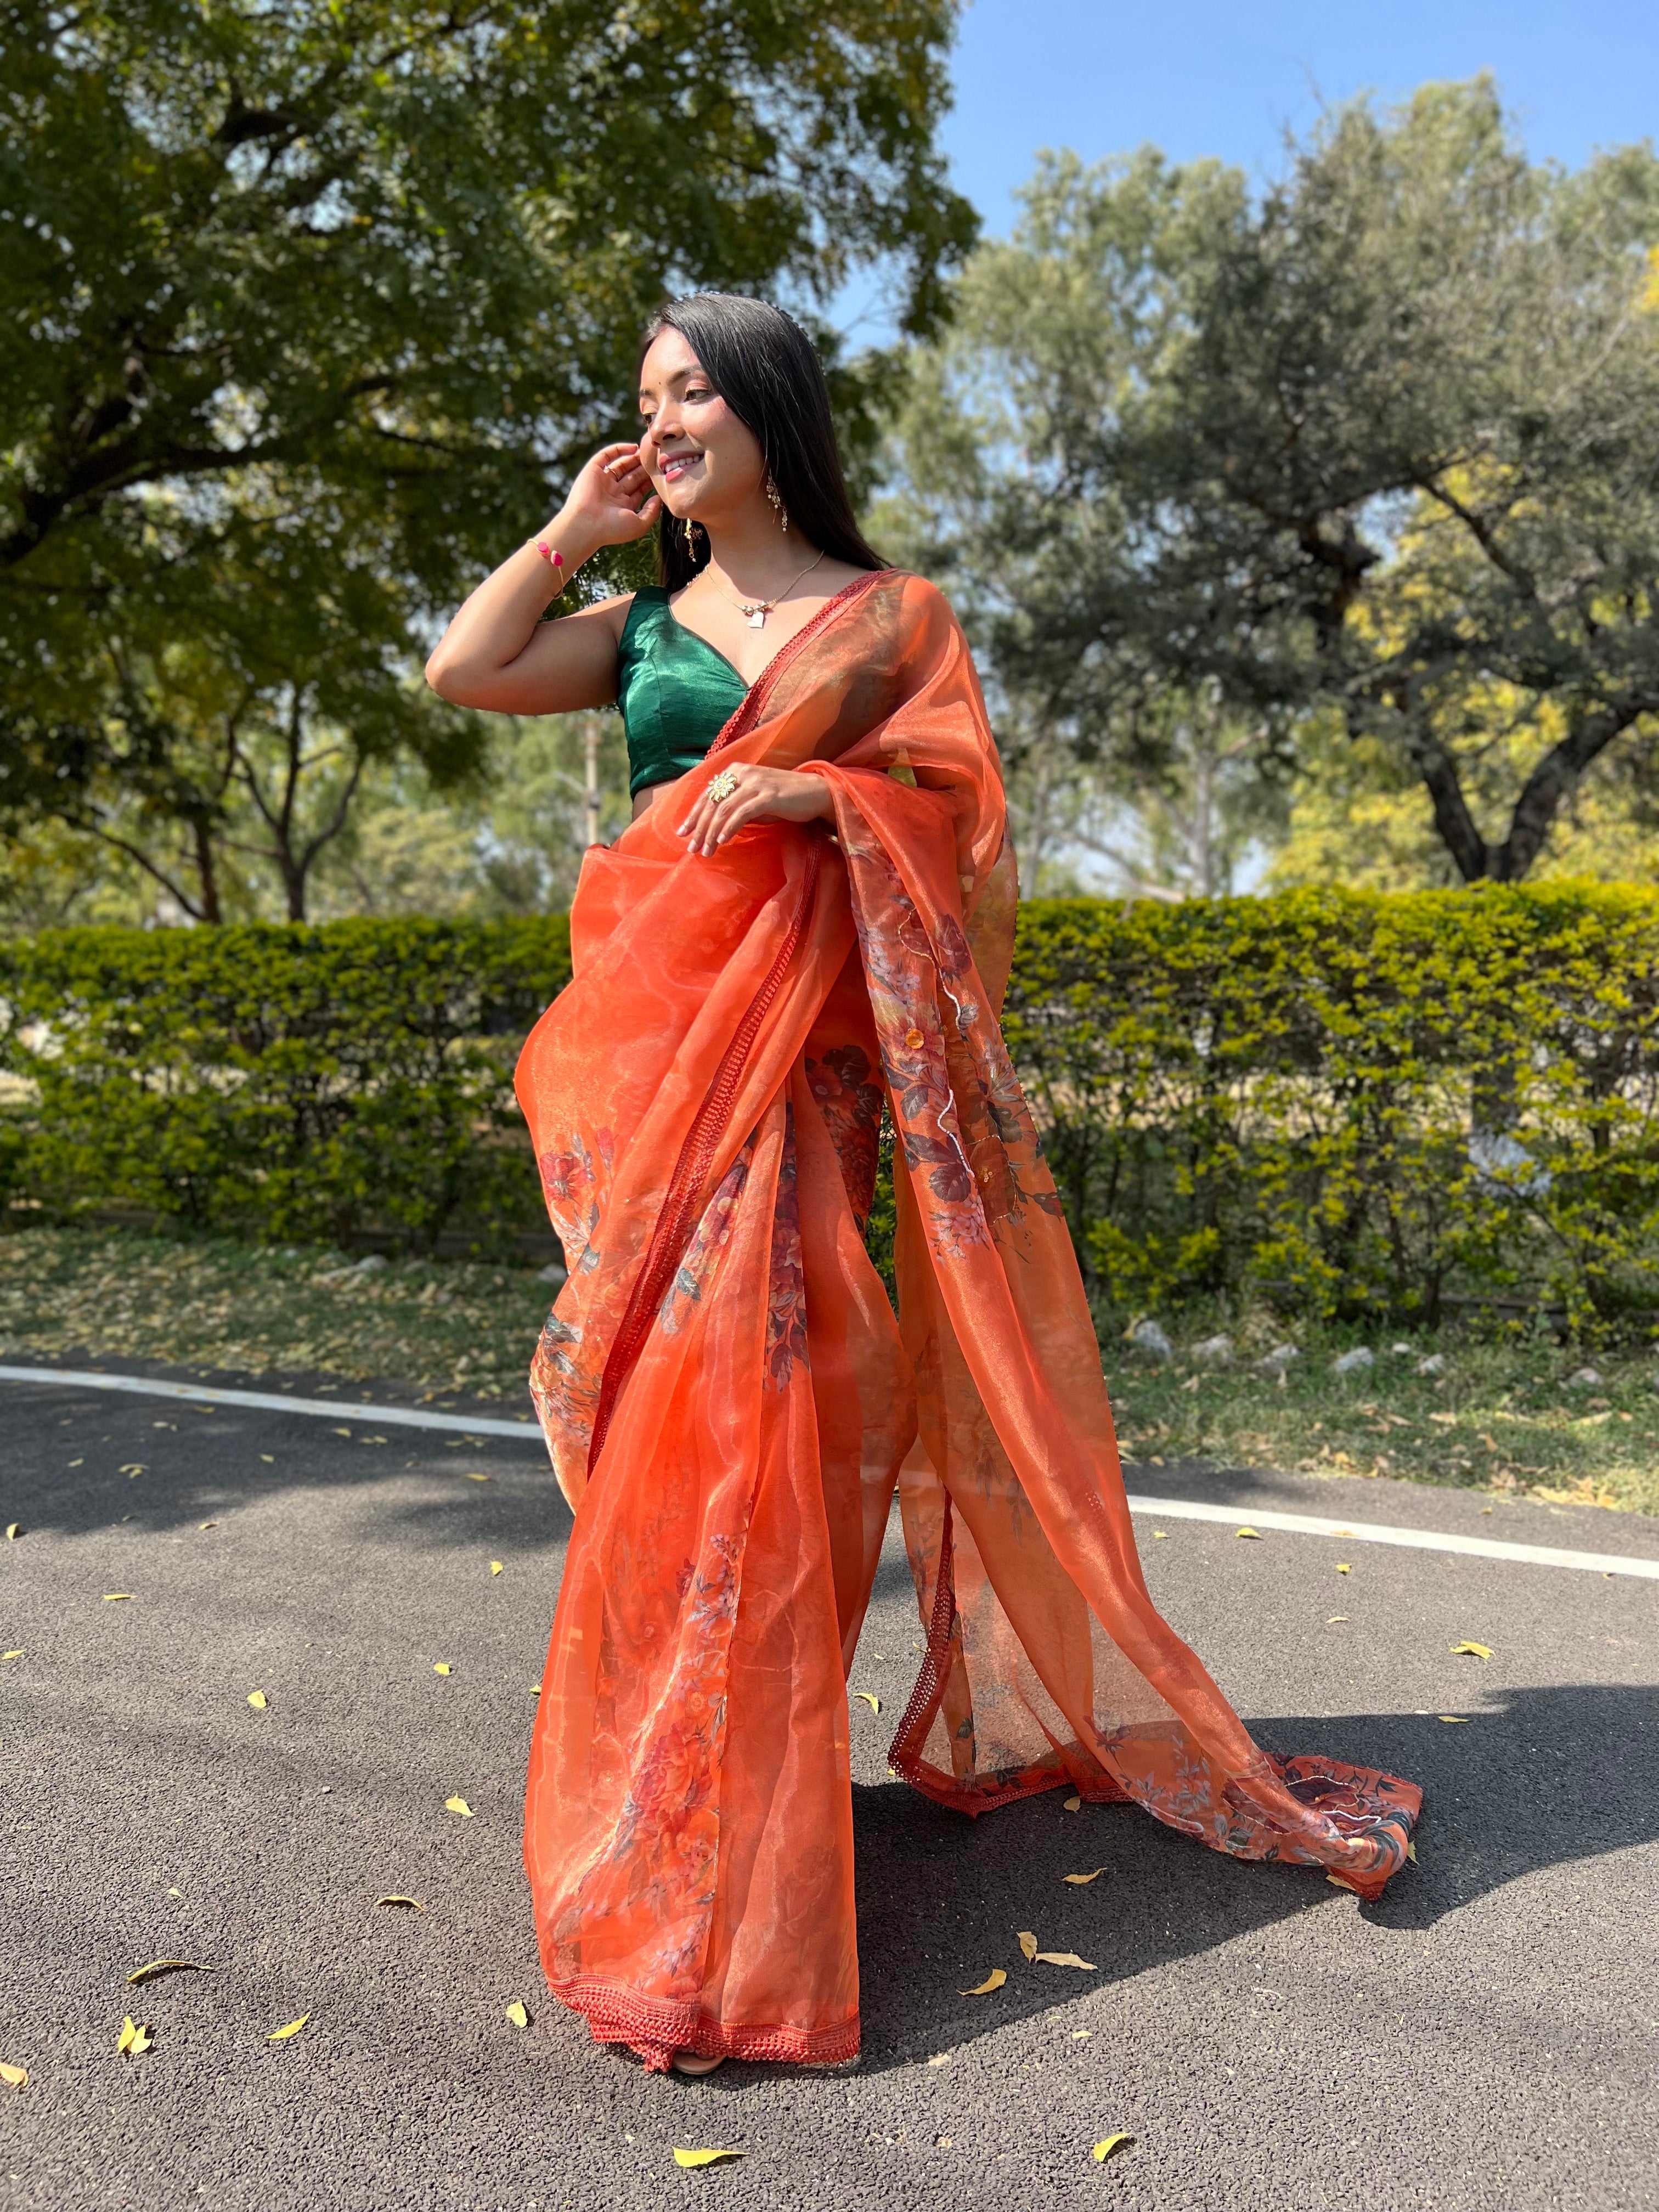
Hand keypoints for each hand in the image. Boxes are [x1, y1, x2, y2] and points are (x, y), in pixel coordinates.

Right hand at [551, 442, 661, 551]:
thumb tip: (659, 497)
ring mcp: (603, 481)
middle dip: (644, 468)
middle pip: (632, 476)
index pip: (640, 489)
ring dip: (634, 458)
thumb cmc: (613, 529)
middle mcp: (613, 493)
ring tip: (647, 452)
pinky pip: (607, 455)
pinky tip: (633, 448)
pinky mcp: (593, 470)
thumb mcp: (639, 525)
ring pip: (621, 464)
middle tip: (656, 459)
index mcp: (623, 506)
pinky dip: (619, 449)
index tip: (662, 473)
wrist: (586, 524)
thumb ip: (652, 512)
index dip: (650, 481)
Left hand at [676, 764, 833, 854]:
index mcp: (735, 771)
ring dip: (712, 832)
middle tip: (692, 848)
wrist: (815, 792)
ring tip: (706, 851)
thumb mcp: (753, 799)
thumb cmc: (782, 799)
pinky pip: (743, 812)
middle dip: (700, 827)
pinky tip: (722, 840)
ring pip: (725, 809)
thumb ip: (733, 806)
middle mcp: (742, 773)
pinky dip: (730, 827)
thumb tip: (710, 825)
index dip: (694, 814)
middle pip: (713, 802)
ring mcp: (756, 783)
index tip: (683, 833)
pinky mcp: (768, 795)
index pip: (708, 794)